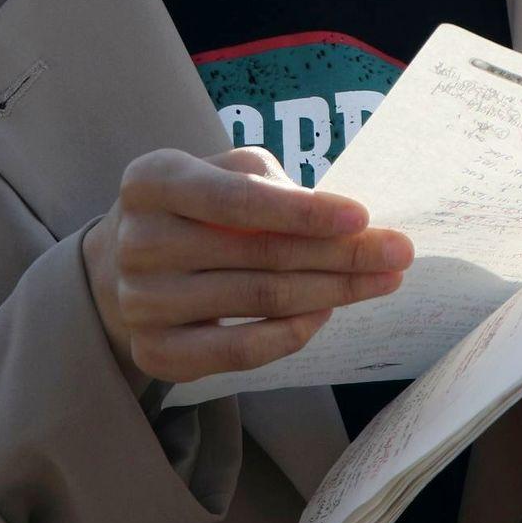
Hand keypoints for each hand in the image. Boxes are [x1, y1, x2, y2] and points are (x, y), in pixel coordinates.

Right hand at [82, 147, 412, 383]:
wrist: (122, 264)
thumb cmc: (196, 205)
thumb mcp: (221, 169)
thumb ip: (270, 183)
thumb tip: (342, 224)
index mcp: (151, 181)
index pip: (238, 200)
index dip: (304, 211)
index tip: (363, 217)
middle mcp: (138, 242)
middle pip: (260, 255)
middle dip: (341, 255)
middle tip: (399, 253)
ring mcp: (140, 303)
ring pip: (260, 302)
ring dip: (332, 293)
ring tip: (379, 281)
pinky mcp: (154, 353)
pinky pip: (241, 352)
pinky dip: (293, 334)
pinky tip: (326, 314)